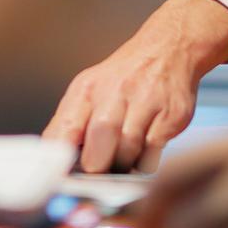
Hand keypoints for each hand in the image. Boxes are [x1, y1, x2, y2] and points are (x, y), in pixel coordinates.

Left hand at [42, 0, 227, 172]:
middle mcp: (115, 92)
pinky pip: (153, 154)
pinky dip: (146, 161)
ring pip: (128, 153)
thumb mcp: (89, 90)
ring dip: (123, 165)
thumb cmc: (122, 80)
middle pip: (98, 145)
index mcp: (86, 89)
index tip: (61, 177)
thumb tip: (54, 163)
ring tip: (124, 156)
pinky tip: (144, 148)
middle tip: (99, 169)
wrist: (167, 50)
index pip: (64, 131)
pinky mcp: (172, 116)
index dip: (60, 161)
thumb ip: (70, 124)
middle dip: (97, 166)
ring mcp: (146, 102)